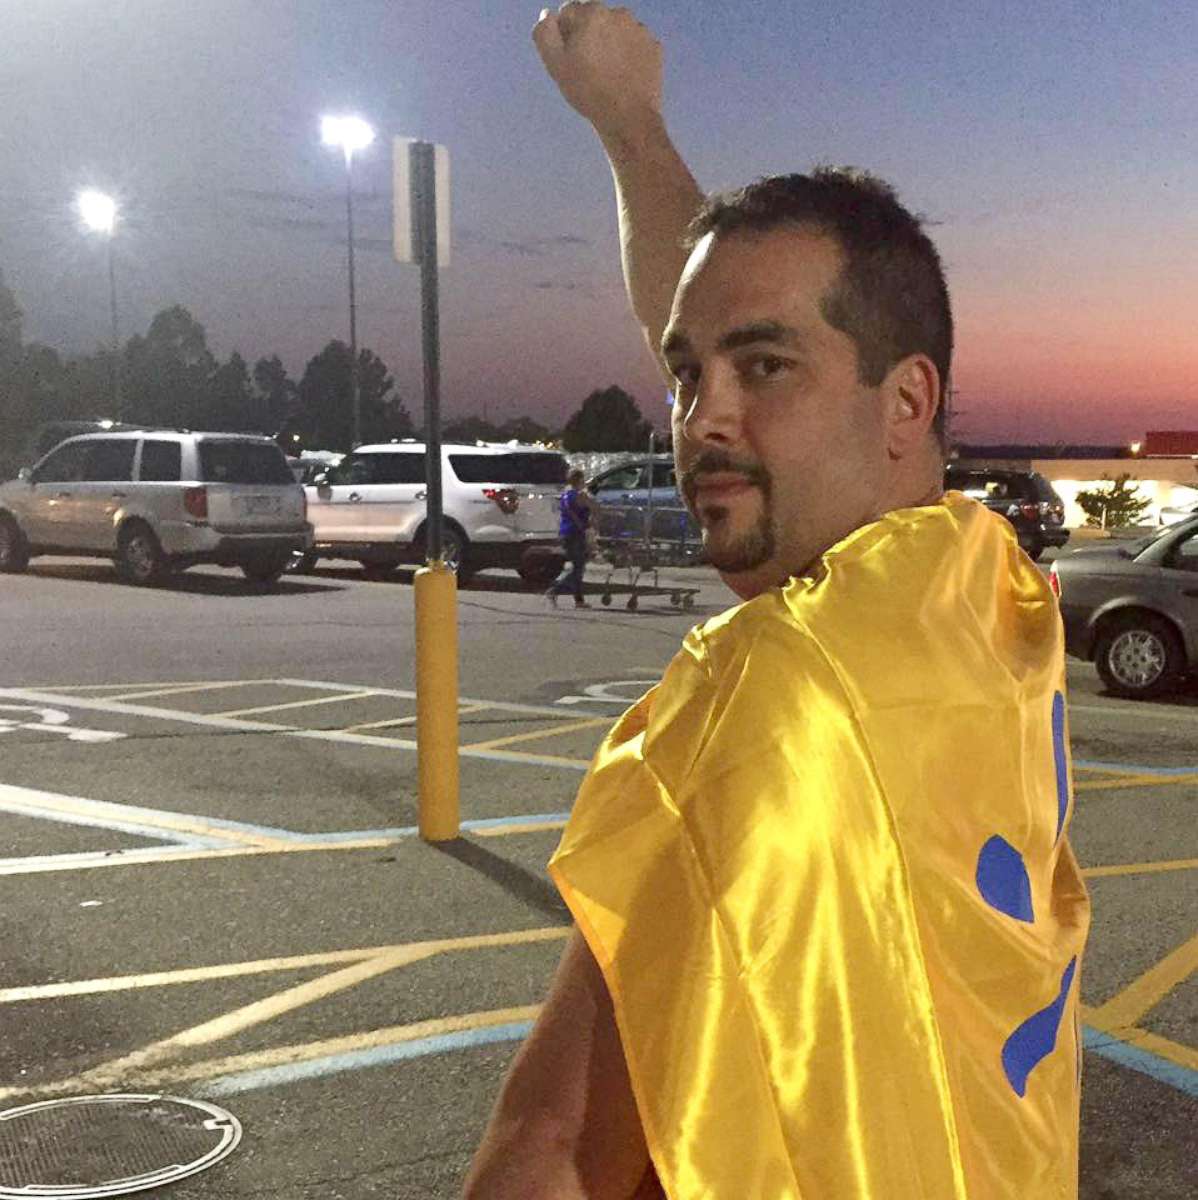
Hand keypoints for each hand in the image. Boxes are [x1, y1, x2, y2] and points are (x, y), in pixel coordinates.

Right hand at [533, 3, 662, 140]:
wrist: (628, 117)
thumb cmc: (588, 91)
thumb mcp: (556, 64)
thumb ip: (545, 33)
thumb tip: (547, 14)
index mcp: (592, 13)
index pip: (569, 12)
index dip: (565, 34)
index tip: (570, 56)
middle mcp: (619, 13)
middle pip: (595, 18)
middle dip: (589, 34)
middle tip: (588, 66)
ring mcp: (640, 30)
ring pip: (617, 29)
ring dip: (610, 42)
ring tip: (608, 72)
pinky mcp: (654, 47)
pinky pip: (636, 45)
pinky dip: (629, 55)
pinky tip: (624, 75)